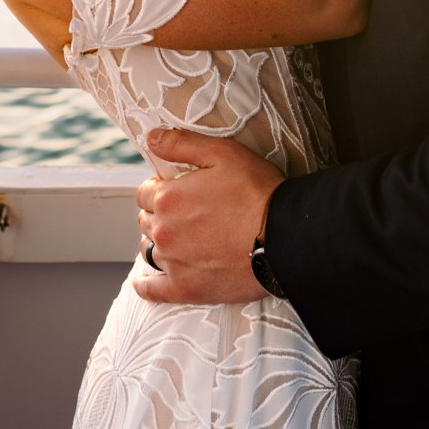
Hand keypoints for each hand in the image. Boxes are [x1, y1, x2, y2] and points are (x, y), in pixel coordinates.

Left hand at [133, 128, 283, 305]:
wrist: (284, 237)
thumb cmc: (257, 192)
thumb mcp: (223, 153)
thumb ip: (182, 144)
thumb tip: (151, 138)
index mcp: (168, 198)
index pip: (145, 192)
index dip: (160, 188)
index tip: (177, 190)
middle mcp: (164, 232)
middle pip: (146, 221)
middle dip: (160, 214)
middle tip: (184, 213)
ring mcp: (174, 263)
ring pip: (150, 250)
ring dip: (159, 243)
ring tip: (179, 240)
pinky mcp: (186, 289)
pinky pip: (153, 291)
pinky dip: (146, 286)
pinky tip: (144, 283)